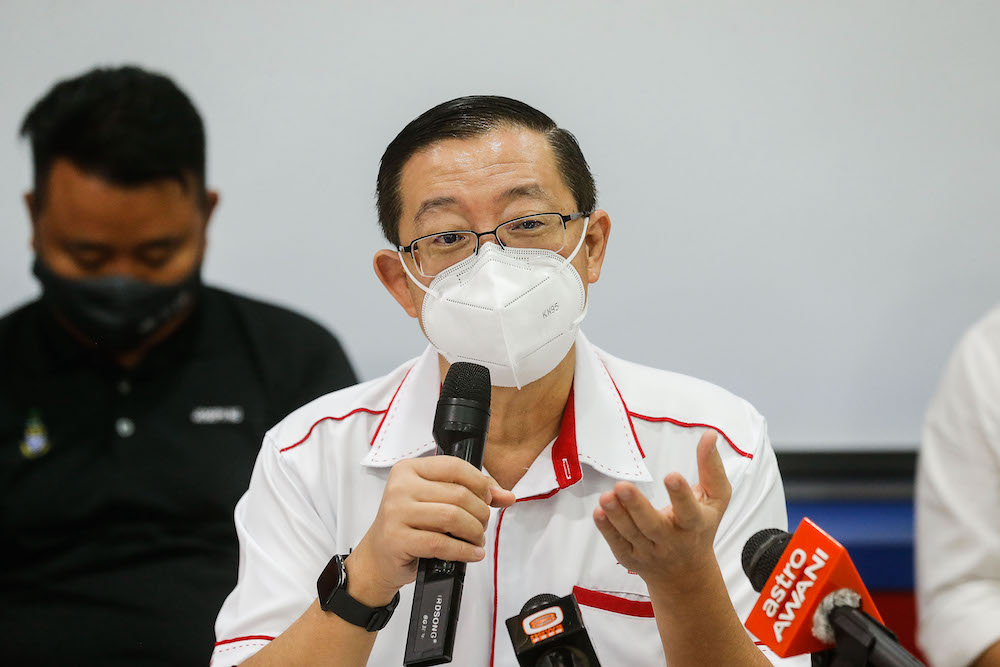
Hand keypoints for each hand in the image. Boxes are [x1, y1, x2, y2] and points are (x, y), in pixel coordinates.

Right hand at [345, 456, 515, 605]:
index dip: (480, 482)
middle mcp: (400, 486)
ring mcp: (396, 512)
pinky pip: (441, 543)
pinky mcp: (397, 538)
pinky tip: (472, 553)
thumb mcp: (436, 501)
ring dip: (474, 532)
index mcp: (409, 469)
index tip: (489, 497)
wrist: (378, 557)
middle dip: (480, 513)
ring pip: (452, 517)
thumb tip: (506, 495)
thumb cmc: (409, 526)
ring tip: (477, 540)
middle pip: (458, 494)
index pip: (455, 466)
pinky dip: (464, 550)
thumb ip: (470, 493)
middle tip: (482, 526)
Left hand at [592, 431, 731, 592]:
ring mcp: (649, 551)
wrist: (686, 574)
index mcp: (694, 524)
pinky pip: (617, 544)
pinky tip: (599, 513)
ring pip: (631, 534)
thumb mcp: (715, 500)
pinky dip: (607, 530)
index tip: (671, 475)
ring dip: (617, 515)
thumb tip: (710, 434)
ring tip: (606, 496)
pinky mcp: (631, 558)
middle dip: (637, 506)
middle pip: (653, 525)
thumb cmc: (700, 527)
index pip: (689, 511)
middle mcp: (672, 541)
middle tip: (622, 486)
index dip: (681, 495)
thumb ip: (712, 468)